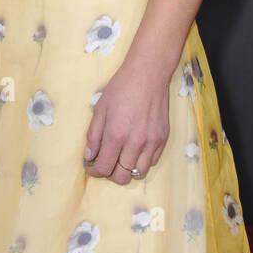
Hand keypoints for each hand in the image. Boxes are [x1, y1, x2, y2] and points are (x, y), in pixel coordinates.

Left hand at [83, 57, 170, 184]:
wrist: (148, 75)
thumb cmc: (121, 88)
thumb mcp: (100, 108)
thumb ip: (93, 135)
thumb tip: (90, 157)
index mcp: (116, 134)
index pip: (104, 167)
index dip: (94, 171)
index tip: (91, 166)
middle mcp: (135, 143)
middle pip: (121, 177)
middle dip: (110, 173)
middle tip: (105, 162)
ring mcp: (152, 143)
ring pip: (138, 174)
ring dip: (126, 170)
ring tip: (120, 158)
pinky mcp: (163, 140)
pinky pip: (151, 163)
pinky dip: (140, 161)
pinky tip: (133, 149)